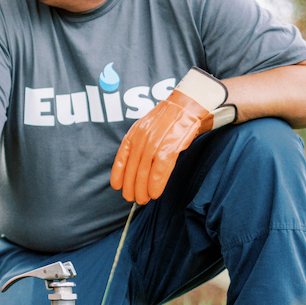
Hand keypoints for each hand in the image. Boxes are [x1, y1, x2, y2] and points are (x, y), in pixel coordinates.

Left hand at [110, 68, 234, 203]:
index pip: (122, 155)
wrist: (190, 104)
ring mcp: (156, 140)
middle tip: (131, 199)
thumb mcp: (149, 127)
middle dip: (131, 185)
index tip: (116, 186)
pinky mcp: (171, 145)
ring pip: (145, 169)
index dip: (118, 172)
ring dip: (143, 188)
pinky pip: (160, 168)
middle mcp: (143, 136)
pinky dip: (156, 182)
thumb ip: (141, 142)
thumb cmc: (171, 118)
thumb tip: (137, 163)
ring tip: (143, 200)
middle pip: (133, 166)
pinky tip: (155, 193)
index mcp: (135, 132)